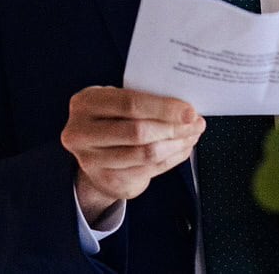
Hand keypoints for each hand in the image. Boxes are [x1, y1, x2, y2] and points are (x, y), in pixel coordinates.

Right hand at [62, 86, 204, 222]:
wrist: (92, 149)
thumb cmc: (113, 116)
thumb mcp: (116, 100)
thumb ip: (143, 99)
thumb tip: (186, 107)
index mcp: (86, 103)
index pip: (130, 103)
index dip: (164, 108)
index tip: (190, 111)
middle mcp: (81, 133)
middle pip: (138, 132)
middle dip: (173, 128)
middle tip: (197, 123)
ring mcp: (91, 161)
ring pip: (145, 154)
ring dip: (176, 145)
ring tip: (193, 135)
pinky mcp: (107, 181)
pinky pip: (148, 170)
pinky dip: (172, 158)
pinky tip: (183, 148)